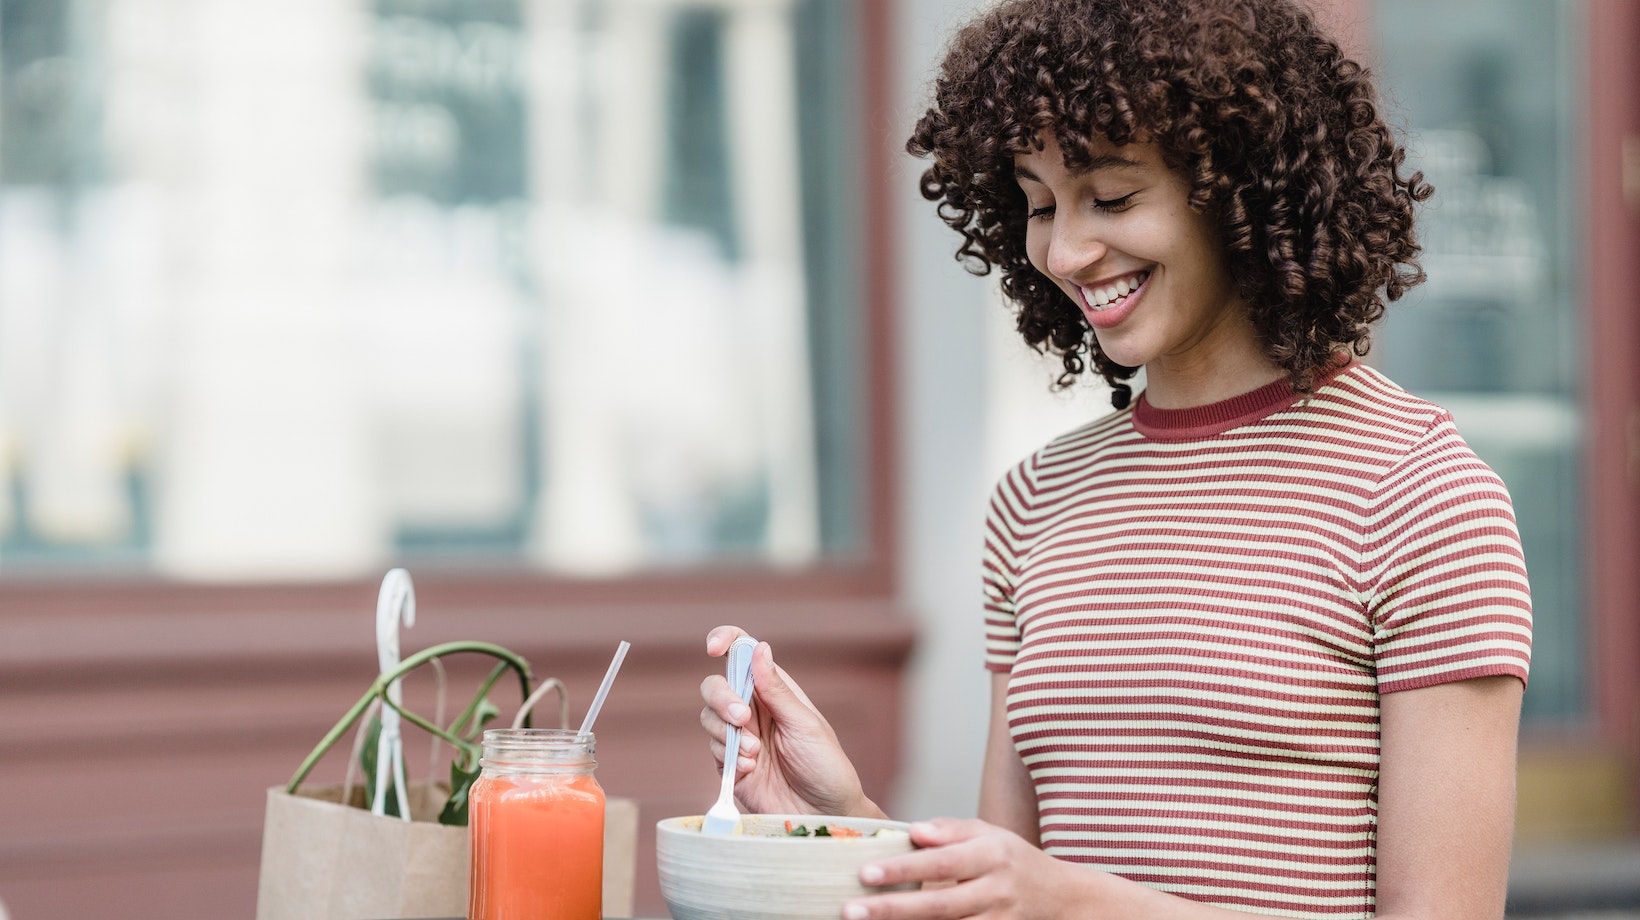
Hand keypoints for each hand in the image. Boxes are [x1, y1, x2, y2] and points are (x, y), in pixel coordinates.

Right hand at [700, 625, 882, 817]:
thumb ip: (776, 690)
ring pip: (708, 717)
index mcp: (775, 690)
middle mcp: (754, 709)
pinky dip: (727, 756)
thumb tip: (760, 648)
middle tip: (742, 719)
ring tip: (754, 753)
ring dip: (726, 733)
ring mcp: (739, 737)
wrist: (823, 815)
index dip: (726, 641)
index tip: (714, 647)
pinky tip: (751, 767)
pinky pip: (712, 748)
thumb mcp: (805, 725)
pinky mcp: (730, 764)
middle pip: (716, 685)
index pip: (744, 654)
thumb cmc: (825, 766)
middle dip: (721, 698)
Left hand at [844, 819, 1087, 919]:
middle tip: (851, 910)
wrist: (1060, 896)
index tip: (866, 872)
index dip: (903, 869)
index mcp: (991, 855)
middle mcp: (995, 890)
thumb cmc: (1010, 858)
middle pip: (938, 905)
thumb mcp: (987, 833)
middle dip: (892, 909)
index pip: (940, 862)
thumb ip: (949, 831)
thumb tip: (913, 831)